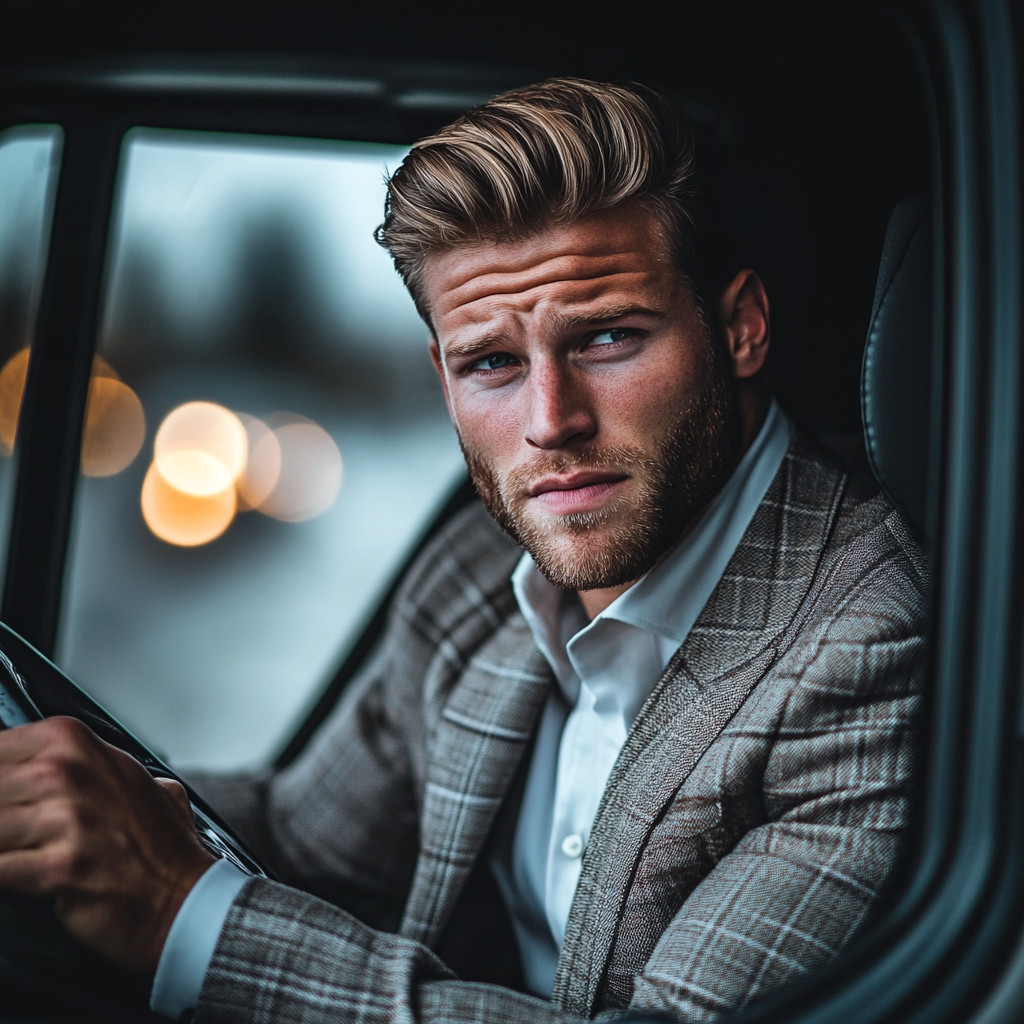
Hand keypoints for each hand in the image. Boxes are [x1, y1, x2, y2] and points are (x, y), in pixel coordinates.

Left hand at [0, 717, 214, 972]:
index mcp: (73, 742)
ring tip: (14, 852)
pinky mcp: (59, 867)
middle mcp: (67, 772)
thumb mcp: (124, 775)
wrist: (183, 894)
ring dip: (1, 845)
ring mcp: (65, 818)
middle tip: (12, 833)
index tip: (6, 801)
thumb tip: (28, 768)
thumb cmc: (153, 841)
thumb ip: (79, 763)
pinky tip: (14, 876)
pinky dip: (1, 873)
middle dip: (0, 815)